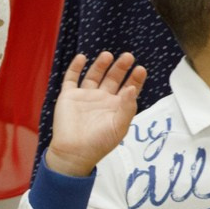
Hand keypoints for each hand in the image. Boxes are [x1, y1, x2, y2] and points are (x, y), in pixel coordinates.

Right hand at [44, 52, 147, 176]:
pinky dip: (75, 67)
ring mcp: (85, 96)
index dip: (135, 79)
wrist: (74, 152)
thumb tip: (131, 88)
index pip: (128, 88)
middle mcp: (101, 99)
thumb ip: (128, 107)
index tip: (140, 69)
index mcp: (115, 107)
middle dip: (120, 67)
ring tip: (108, 55)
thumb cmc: (99, 143)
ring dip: (101, 64)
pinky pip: (71, 78)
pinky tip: (82, 58)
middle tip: (128, 57)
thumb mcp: (119, 127)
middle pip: (113, 78)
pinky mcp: (69, 96)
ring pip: (94, 75)